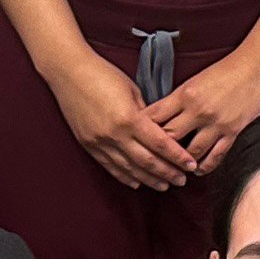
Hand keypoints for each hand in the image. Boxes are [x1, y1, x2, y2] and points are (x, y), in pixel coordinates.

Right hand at [51, 54, 191, 190]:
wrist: (69, 72)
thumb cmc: (103, 74)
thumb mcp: (132, 90)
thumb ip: (146, 114)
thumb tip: (159, 131)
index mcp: (129, 118)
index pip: (160, 144)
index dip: (178, 157)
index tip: (191, 165)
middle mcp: (115, 134)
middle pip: (147, 161)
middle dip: (167, 173)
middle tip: (182, 180)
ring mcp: (100, 142)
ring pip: (129, 168)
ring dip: (149, 179)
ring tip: (164, 186)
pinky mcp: (89, 145)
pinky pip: (110, 166)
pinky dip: (125, 176)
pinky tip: (137, 182)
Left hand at [146, 46, 259, 173]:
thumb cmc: (229, 69)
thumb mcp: (197, 80)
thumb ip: (180, 98)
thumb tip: (162, 114)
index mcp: (186, 94)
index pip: (155, 116)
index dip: (143, 129)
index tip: (137, 137)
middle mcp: (199, 111)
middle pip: (168, 138)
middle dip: (158, 151)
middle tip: (152, 160)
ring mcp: (217, 124)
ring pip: (190, 153)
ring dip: (181, 163)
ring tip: (174, 168)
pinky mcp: (234, 132)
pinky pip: (216, 157)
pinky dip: (204, 166)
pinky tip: (198, 169)